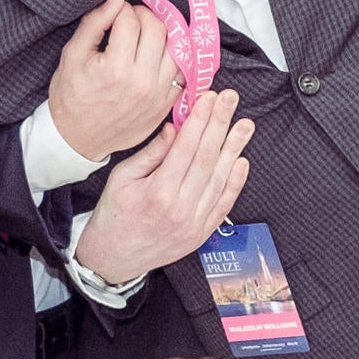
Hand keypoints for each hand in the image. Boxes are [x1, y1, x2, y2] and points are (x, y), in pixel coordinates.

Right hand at [47, 0, 176, 160]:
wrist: (77, 139)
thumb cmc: (71, 97)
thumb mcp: (72, 56)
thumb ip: (94, 23)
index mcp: (115, 68)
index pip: (130, 21)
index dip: (122, 8)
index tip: (116, 9)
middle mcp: (142, 81)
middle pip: (158, 29)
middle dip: (144, 15)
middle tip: (131, 17)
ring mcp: (159, 94)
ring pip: (176, 48)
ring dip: (162, 34)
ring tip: (145, 33)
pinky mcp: (167, 104)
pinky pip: (182, 71)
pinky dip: (173, 56)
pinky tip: (158, 53)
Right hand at [75, 90, 252, 283]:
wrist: (113, 259)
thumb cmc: (114, 216)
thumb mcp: (122, 179)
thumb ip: (152, 154)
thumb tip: (175, 128)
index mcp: (158, 192)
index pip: (187, 148)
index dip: (200, 120)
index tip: (210, 98)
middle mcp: (181, 209)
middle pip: (207, 159)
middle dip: (221, 125)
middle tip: (232, 100)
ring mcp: (195, 223)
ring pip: (220, 179)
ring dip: (235, 149)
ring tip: (245, 125)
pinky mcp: (202, 233)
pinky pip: (224, 203)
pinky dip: (235, 181)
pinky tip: (242, 160)